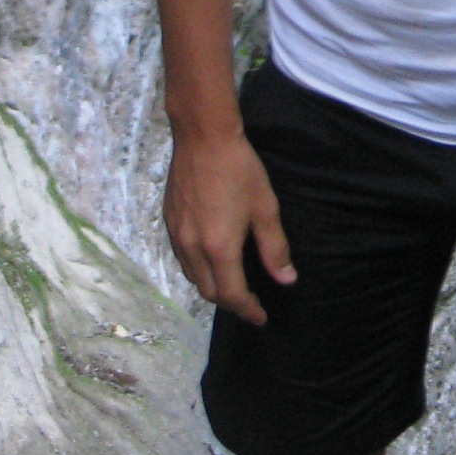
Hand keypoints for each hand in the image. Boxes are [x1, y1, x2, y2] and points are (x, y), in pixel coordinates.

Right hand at [163, 130, 294, 322]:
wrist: (202, 137)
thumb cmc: (239, 169)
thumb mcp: (265, 209)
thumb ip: (275, 248)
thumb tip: (286, 279)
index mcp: (218, 248)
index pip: (232, 294)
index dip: (248, 310)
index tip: (261, 318)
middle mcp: (192, 247)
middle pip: (208, 291)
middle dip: (230, 303)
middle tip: (250, 303)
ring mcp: (176, 235)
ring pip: (192, 276)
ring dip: (212, 287)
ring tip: (232, 285)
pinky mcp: (169, 221)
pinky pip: (182, 258)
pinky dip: (198, 269)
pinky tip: (211, 259)